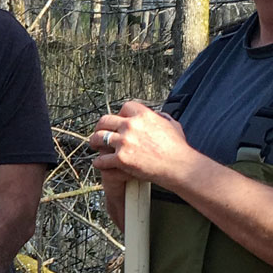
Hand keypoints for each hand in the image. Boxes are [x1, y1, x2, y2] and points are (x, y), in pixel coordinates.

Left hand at [87, 99, 206, 189]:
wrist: (178, 165)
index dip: (119, 114)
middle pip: (105, 120)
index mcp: (143, 115)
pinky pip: (101, 159)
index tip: (118, 120)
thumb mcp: (172, 124)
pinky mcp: (121, 159)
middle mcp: (131, 125)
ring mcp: (124, 142)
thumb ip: (161, 118)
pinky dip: (99, 162)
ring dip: (94, 142)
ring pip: (98, 138)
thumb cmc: (178, 148)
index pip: (124, 107)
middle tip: (100, 132)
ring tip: (94, 145)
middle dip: (101, 126)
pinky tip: (99, 163)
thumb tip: (158, 115)